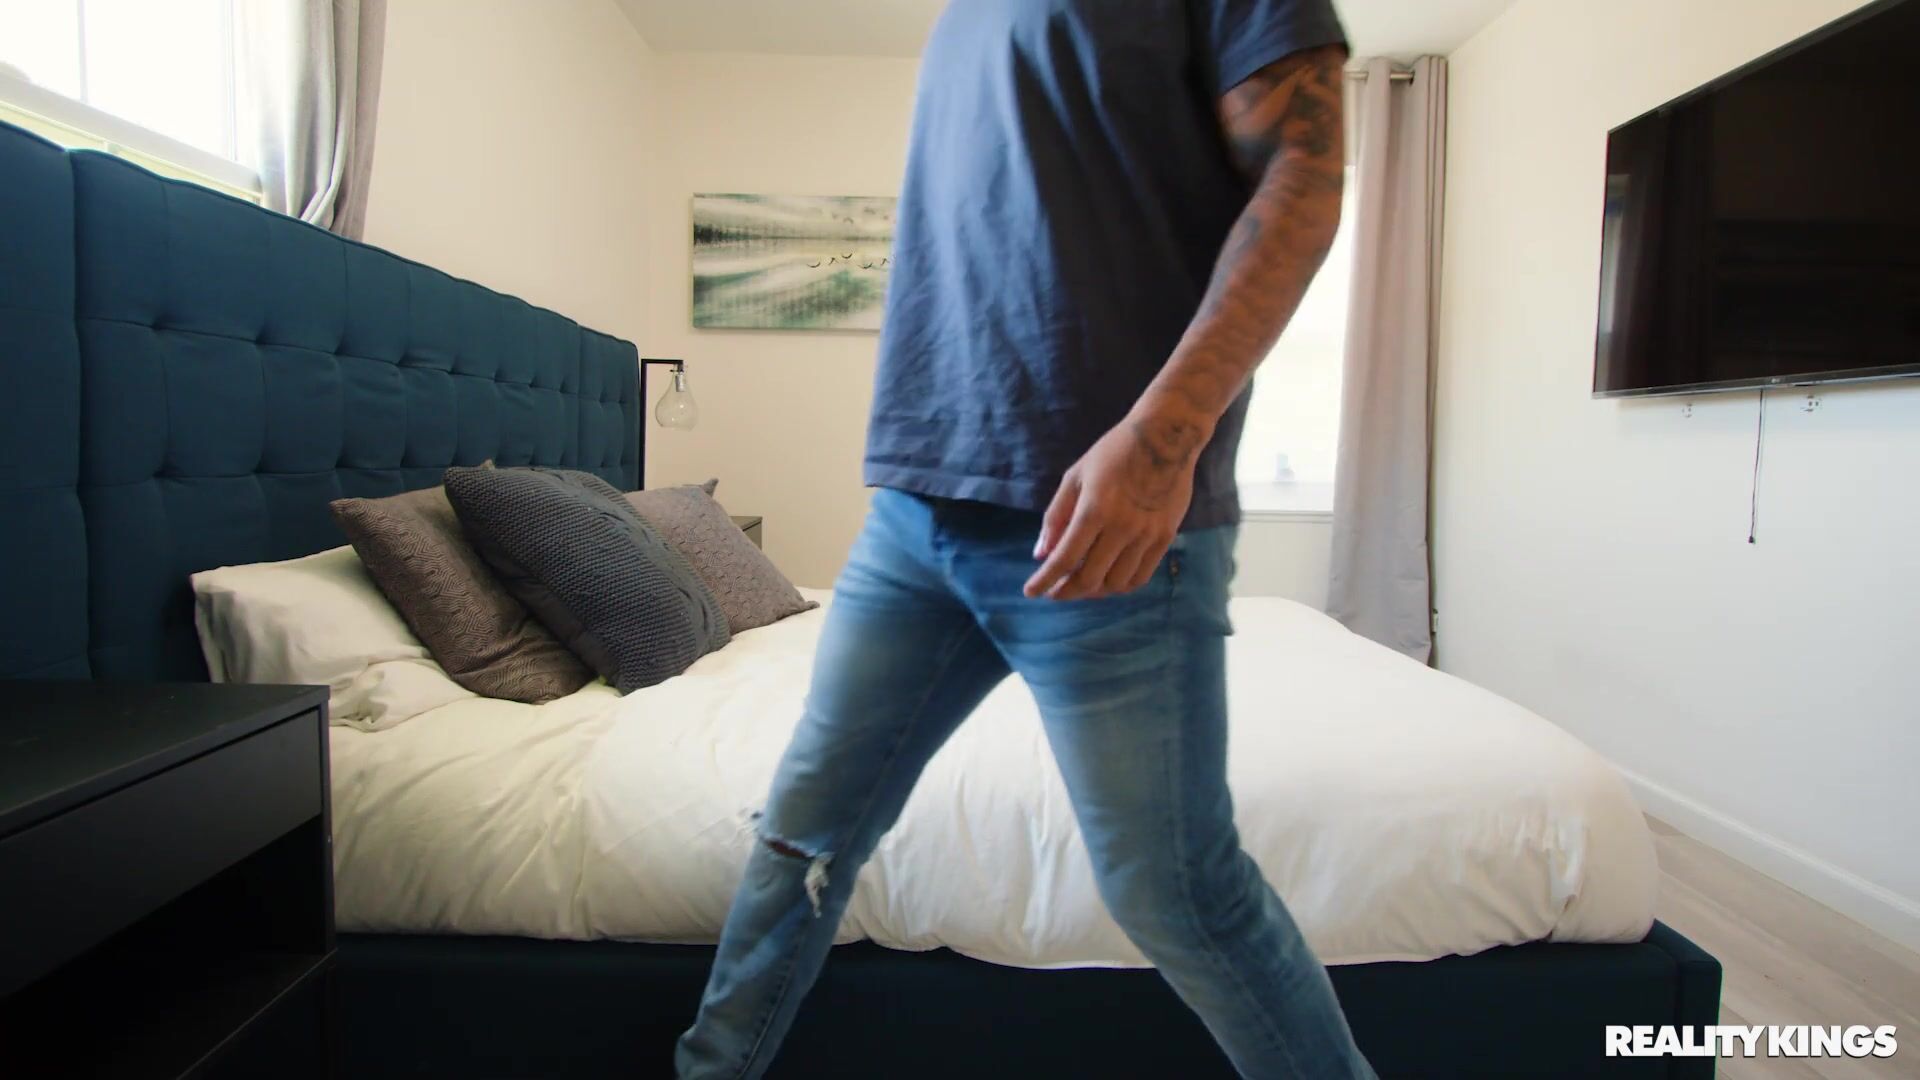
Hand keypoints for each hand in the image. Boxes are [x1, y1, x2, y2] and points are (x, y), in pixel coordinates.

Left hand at [1024, 414, 1200, 600]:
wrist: (1166, 437)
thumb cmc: (1114, 452)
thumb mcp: (1075, 476)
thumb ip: (1056, 517)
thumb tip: (1041, 554)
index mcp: (1093, 510)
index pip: (1064, 559)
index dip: (1044, 580)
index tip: (1030, 592)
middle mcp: (1121, 528)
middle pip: (1089, 579)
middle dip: (1066, 591)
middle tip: (1055, 590)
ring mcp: (1146, 535)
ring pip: (1116, 583)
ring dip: (1093, 591)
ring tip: (1081, 584)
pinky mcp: (1166, 537)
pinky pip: (1141, 576)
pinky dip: (1120, 586)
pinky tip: (1108, 580)